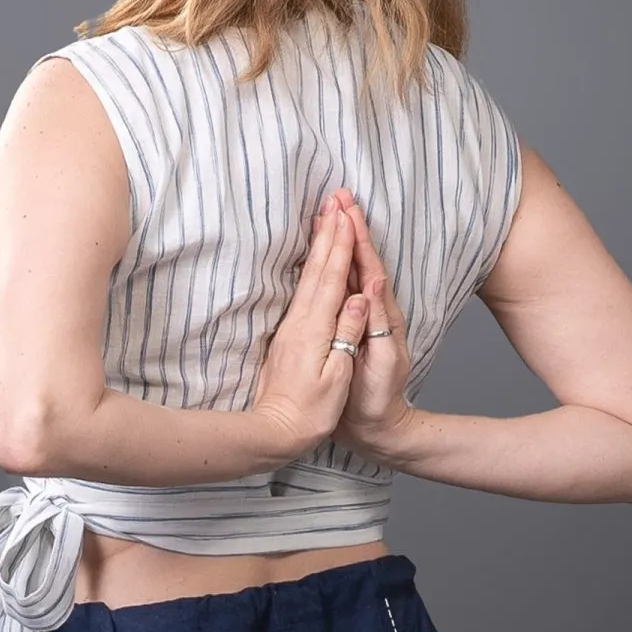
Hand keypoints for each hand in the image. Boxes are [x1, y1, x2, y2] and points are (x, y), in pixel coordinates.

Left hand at [250, 197, 370, 463]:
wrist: (273, 430)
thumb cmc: (310, 412)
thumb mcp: (336, 376)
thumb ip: (346, 334)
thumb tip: (358, 296)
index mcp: (315, 329)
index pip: (332, 278)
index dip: (341, 244)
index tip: (347, 214)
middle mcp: (300, 321)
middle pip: (317, 268)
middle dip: (329, 232)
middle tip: (335, 200)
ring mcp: (291, 326)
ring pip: (308, 275)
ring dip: (318, 244)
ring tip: (324, 217)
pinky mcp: (287, 334)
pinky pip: (301, 289)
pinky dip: (310, 267)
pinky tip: (312, 258)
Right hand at [318, 190, 416, 459]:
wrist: (379, 428)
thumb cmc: (376, 401)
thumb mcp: (381, 365)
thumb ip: (377, 326)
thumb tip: (369, 285)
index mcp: (381, 316)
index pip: (368, 267)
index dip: (357, 237)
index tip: (345, 209)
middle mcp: (375, 310)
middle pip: (361, 259)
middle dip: (351, 227)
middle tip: (338, 196)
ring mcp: (365, 317)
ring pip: (353, 268)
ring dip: (344, 240)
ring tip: (332, 213)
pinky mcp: (355, 325)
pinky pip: (346, 284)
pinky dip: (338, 262)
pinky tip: (328, 253)